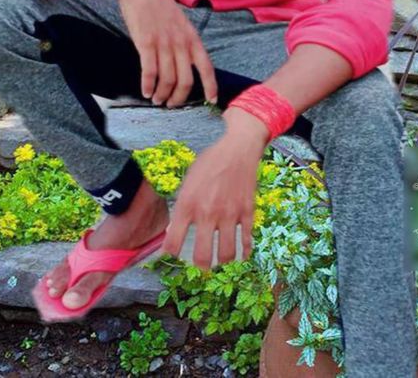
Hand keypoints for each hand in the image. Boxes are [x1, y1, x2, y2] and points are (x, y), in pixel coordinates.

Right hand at [117, 0, 217, 107]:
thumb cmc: (159, 4)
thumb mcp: (180, 22)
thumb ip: (184, 41)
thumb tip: (185, 62)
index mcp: (192, 38)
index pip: (207, 68)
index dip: (211, 87)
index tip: (211, 101)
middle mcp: (181, 43)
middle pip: (185, 81)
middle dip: (179, 98)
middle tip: (171, 104)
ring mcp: (164, 43)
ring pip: (167, 80)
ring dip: (161, 94)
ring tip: (156, 99)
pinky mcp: (146, 43)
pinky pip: (149, 72)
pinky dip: (147, 86)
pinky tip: (145, 91)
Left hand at [161, 129, 264, 269]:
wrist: (238, 149)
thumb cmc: (209, 163)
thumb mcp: (188, 181)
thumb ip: (182, 206)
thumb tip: (175, 230)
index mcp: (188, 204)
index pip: (173, 242)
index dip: (170, 254)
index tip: (174, 254)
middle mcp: (207, 212)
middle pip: (202, 257)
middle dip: (199, 268)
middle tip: (200, 268)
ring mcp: (229, 214)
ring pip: (226, 255)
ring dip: (222, 263)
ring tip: (219, 262)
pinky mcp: (247, 213)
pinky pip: (246, 241)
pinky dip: (244, 252)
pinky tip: (241, 255)